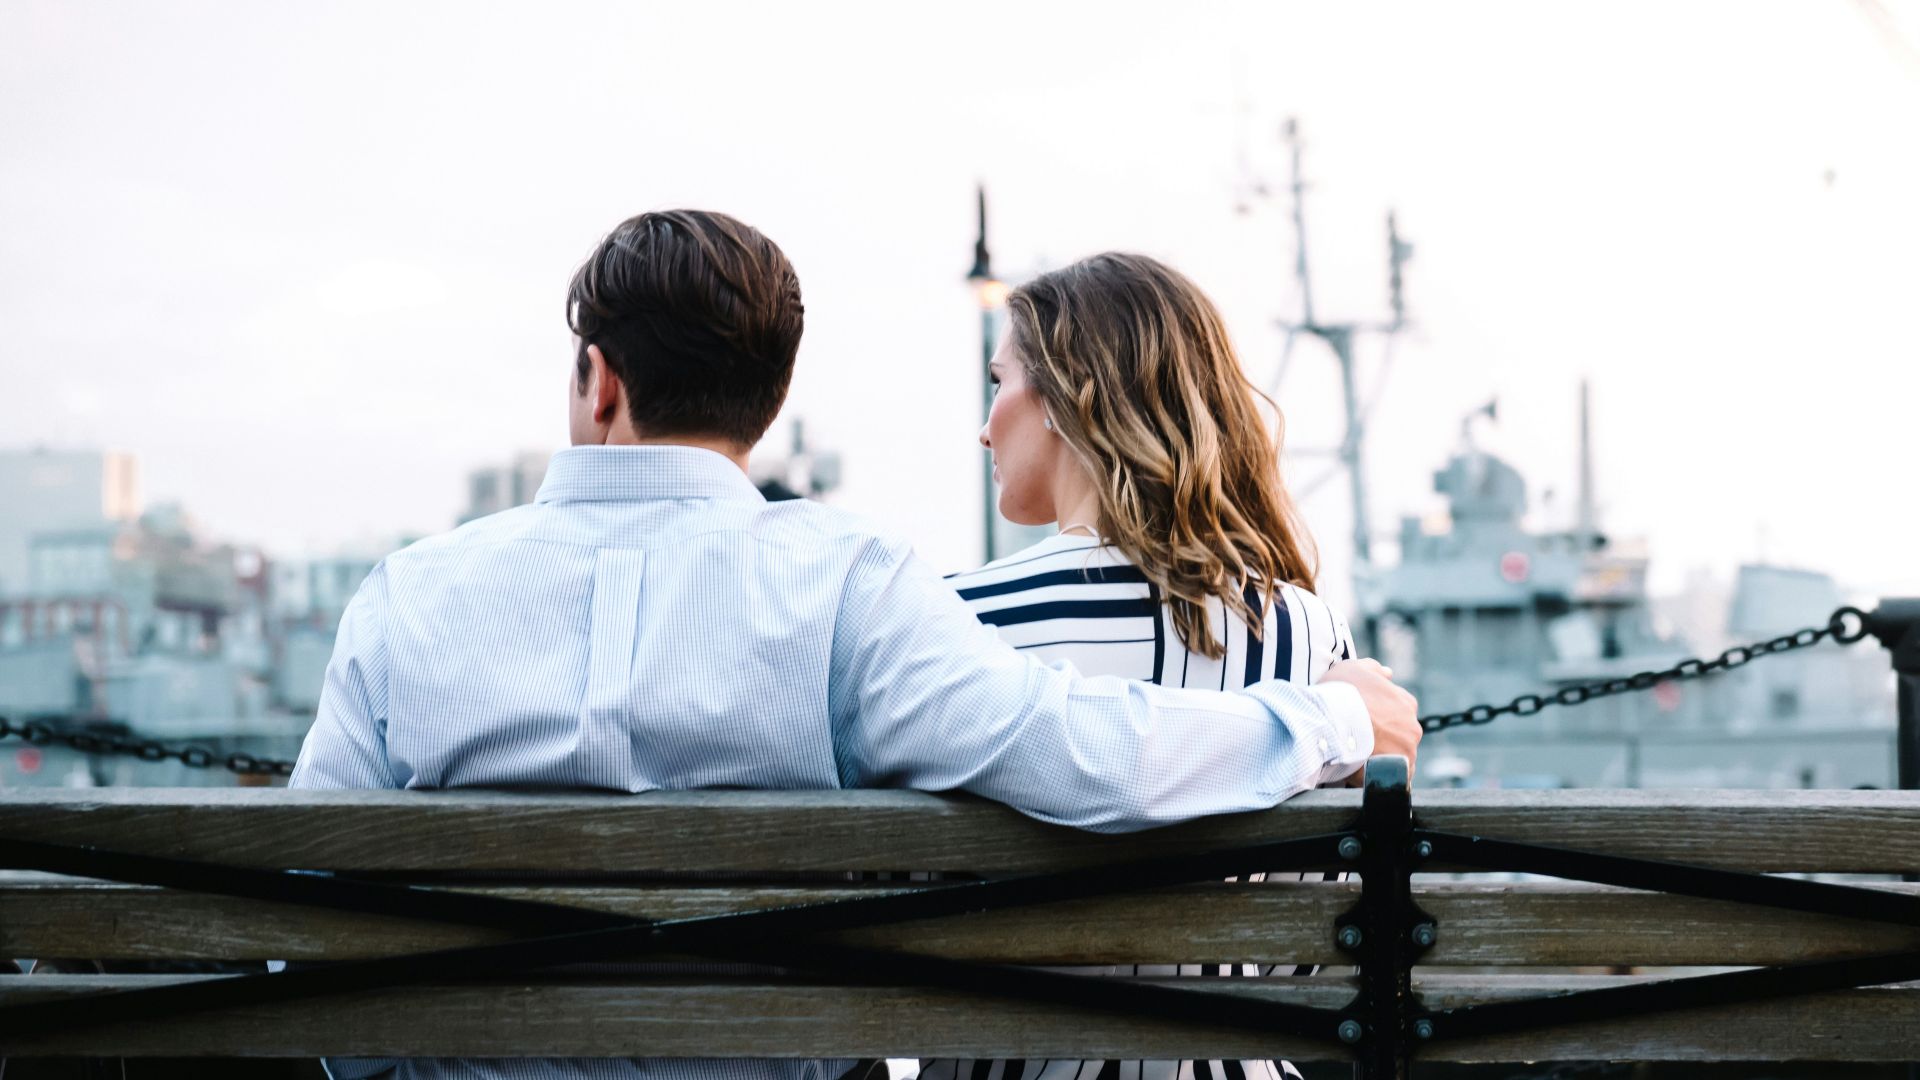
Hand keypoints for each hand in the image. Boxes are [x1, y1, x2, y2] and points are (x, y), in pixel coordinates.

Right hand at [1319, 658, 1420, 784]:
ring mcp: (1407, 751)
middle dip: (1383, 741)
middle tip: (1358, 743)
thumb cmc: (1339, 692)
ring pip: (1397, 759)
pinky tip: (1363, 775)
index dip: (1380, 720)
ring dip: (1381, 760)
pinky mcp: (1397, 772)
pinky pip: (1392, 779)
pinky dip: (1380, 778)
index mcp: (1405, 702)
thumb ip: (1373, 669)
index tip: (1364, 724)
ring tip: (1356, 761)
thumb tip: (1388, 673)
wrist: (1330, 720)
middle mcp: (1412, 727)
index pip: (1399, 714)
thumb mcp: (1353, 668)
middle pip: (1399, 738)